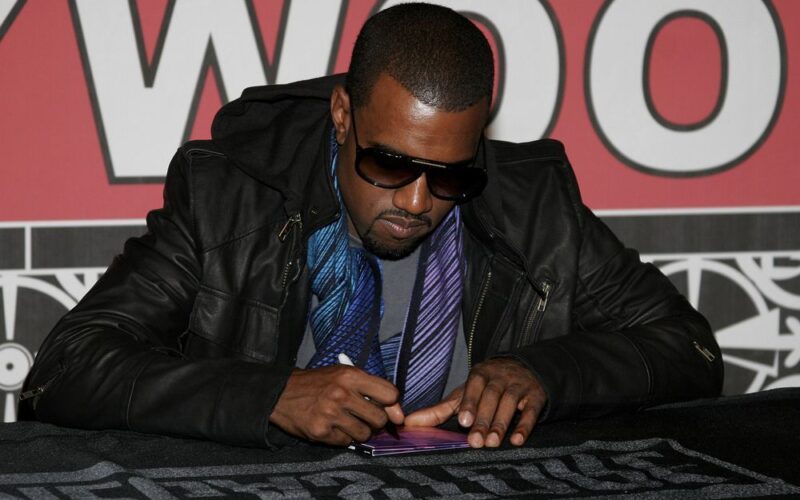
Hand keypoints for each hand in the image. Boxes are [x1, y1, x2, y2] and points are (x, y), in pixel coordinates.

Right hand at [270, 366, 403, 445]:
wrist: (281, 393)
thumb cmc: (317, 383)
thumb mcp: (343, 376)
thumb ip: (372, 389)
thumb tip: (398, 415)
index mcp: (350, 375)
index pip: (390, 394)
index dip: (391, 404)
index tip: (386, 407)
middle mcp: (342, 394)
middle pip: (380, 419)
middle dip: (376, 421)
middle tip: (364, 416)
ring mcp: (330, 414)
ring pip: (365, 434)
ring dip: (360, 431)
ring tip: (347, 421)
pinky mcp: (320, 432)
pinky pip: (346, 442)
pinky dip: (343, 437)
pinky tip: (333, 426)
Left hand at [404, 357, 545, 447]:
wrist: (524, 368)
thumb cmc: (486, 387)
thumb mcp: (464, 393)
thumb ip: (439, 410)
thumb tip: (409, 423)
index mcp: (480, 374)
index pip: (473, 386)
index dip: (469, 402)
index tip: (463, 421)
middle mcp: (499, 377)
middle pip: (491, 397)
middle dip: (484, 419)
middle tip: (477, 440)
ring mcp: (518, 385)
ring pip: (510, 403)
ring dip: (501, 423)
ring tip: (493, 442)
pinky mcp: (535, 396)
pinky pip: (531, 410)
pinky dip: (525, 425)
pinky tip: (517, 440)